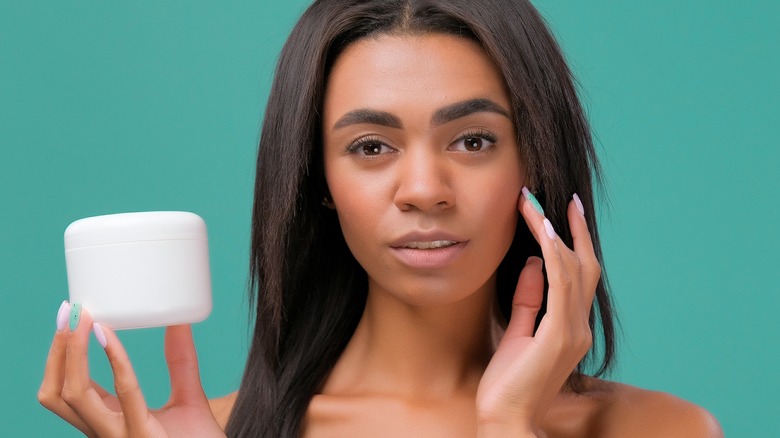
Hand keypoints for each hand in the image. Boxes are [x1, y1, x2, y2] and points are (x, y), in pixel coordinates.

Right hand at [38, 304, 224, 436]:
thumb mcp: (188, 397)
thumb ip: (182, 362)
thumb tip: (179, 320)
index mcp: (112, 421)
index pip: (69, 389)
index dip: (61, 354)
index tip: (70, 317)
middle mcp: (107, 431)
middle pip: (58, 393)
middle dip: (58, 350)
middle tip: (70, 311)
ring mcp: (120, 436)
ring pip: (74, 395)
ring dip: (73, 353)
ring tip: (86, 319)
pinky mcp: (143, 436)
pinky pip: (124, 394)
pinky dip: (114, 361)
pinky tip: (109, 336)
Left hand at [476, 191, 600, 436]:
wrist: (506, 418)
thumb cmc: (508, 382)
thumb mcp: (519, 331)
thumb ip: (529, 299)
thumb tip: (535, 263)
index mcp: (572, 327)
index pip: (579, 275)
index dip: (574, 242)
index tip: (563, 213)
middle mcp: (579, 326)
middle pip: (584, 266)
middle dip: (571, 229)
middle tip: (559, 197)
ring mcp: (573, 331)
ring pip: (573, 268)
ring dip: (554, 232)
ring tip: (535, 204)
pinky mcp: (558, 335)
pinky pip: (560, 284)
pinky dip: (555, 254)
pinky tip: (543, 232)